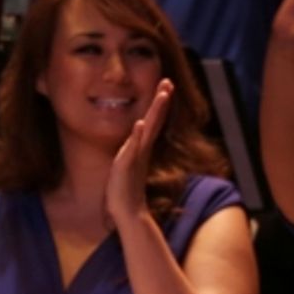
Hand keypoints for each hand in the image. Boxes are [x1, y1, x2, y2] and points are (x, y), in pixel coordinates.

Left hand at [106, 78, 171, 228]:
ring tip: (162, 95)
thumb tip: (132, 145)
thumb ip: (131, 153)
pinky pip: (133, 148)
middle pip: (154, 120)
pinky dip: (137, 135)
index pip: (153, 121)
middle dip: (161, 101)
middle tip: (168, 82)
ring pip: (147, 129)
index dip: (159, 104)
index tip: (165, 86)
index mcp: (141, 148)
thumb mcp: (127, 165)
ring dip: (155, 111)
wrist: (127, 211)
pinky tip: (140, 122)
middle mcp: (141, 149)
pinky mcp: (127, 165)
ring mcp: (135, 156)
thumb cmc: (125, 191)